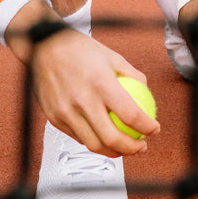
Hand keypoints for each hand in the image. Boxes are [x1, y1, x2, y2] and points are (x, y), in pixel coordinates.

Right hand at [6, 2, 160, 156]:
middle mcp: (82, 100)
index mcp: (100, 82)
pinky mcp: (54, 118)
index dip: (146, 126)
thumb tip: (146, 91)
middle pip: (112, 138)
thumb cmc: (78, 48)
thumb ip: (130, 74)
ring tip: (124, 147)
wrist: (43, 47)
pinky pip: (78, 137)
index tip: (154, 129)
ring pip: (93, 144)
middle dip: (132, 148)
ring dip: (113, 151)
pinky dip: (93, 141)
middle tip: (141, 146)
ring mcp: (66, 111)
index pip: (130, 114)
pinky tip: (102, 136)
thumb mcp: (110, 55)